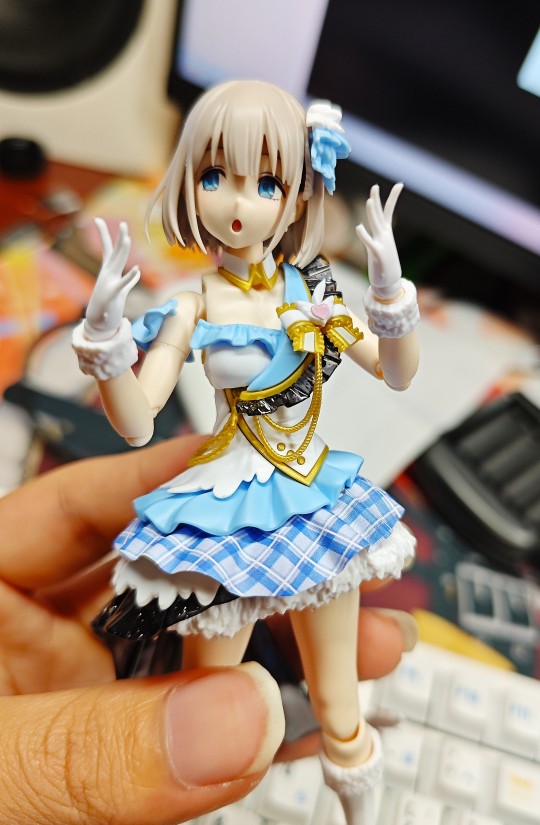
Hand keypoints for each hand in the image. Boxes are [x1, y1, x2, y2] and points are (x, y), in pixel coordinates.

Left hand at [0, 436, 413, 824]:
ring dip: (282, 649)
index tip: (250, 471)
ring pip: (193, 661)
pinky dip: (262, 733)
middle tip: (337, 555)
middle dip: (256, 568)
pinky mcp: (115, 772)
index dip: (169, 482)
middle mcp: (38, 642)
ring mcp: (84, 707)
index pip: (82, 508)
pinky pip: (198, 741)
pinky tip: (321, 719)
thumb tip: (236, 723)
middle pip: (161, 579)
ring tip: (368, 634)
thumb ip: (87, 753)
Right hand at [84, 219, 140, 340]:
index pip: (107, 250)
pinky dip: (129, 278)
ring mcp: (109, 284)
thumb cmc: (109, 307)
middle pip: (115, 253)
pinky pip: (122, 285)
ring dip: (122, 251)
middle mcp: (108, 275)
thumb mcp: (121, 292)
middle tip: (124, 224)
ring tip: (127, 238)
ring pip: (117, 264)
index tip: (98, 219)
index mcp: (109, 272)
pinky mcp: (113, 295)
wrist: (99, 324)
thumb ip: (129, 281)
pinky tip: (137, 270)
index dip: (104, 234)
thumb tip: (138, 272)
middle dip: (120, 238)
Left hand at [356, 183, 402, 298]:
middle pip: (379, 214)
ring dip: (372, 212)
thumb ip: (375, 237)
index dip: (392, 197)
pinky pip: (369, 242)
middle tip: (375, 186)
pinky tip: (358, 227)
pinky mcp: (377, 254)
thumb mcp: (380, 247)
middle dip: (377, 200)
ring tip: (369, 200)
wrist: (389, 283)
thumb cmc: (384, 265)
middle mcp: (384, 235)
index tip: (400, 184)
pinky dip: (364, 235)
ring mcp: (381, 244)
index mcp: (385, 233)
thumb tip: (373, 232)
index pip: (388, 211)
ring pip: (375, 224)